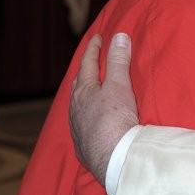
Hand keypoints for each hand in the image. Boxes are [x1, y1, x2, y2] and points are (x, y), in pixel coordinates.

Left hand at [69, 32, 139, 185]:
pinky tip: (90, 121)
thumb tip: (118, 36)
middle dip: (85, 71)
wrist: (113, 158)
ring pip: (77, 105)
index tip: (97, 37)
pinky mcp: (83, 145)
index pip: (87, 64)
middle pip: (78, 84)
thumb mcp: (119, 85)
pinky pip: (81, 124)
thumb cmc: (115, 119)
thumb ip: (118, 60)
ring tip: (90, 91)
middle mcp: (75, 108)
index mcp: (84, 91)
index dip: (93, 49)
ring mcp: (77, 127)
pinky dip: (86, 116)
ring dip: (84, 95)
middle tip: (90, 62)